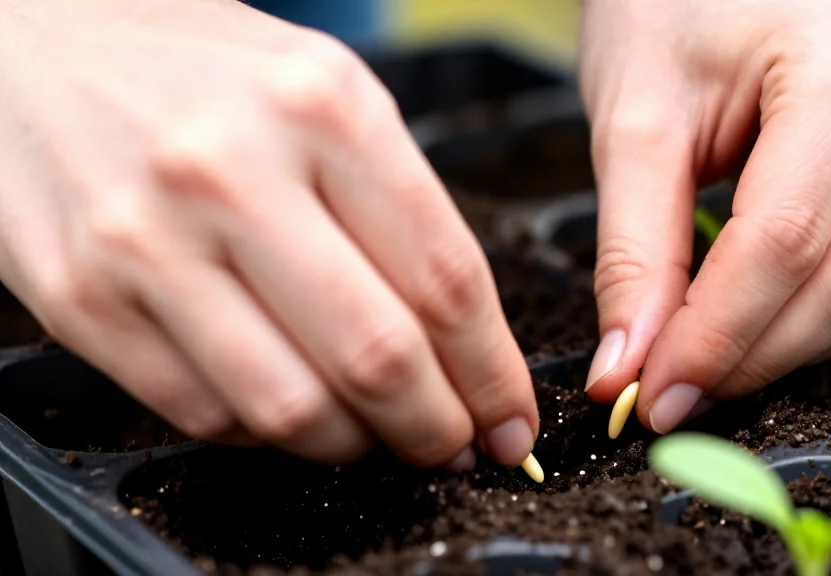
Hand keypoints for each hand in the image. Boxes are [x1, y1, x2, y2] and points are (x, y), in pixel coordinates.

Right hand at [0, 0, 537, 467]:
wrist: (31, 45)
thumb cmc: (197, 73)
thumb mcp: (323, 94)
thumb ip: (400, 210)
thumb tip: (464, 341)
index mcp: (323, 107)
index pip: (444, 278)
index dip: (491, 371)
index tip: (508, 415)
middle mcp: (234, 172)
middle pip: (376, 355)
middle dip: (436, 427)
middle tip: (453, 445)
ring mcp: (146, 239)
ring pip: (290, 406)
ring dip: (355, 445)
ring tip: (375, 436)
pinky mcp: (81, 298)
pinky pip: (204, 413)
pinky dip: (268, 435)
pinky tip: (291, 407)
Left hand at [579, 0, 830, 431]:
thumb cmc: (666, 13)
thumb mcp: (634, 124)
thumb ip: (634, 252)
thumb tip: (627, 371)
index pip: (787, 240)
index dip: (716, 337)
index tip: (651, 395)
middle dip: (751, 358)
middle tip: (666, 395)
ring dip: (782, 350)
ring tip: (695, 364)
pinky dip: (807, 320)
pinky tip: (743, 325)